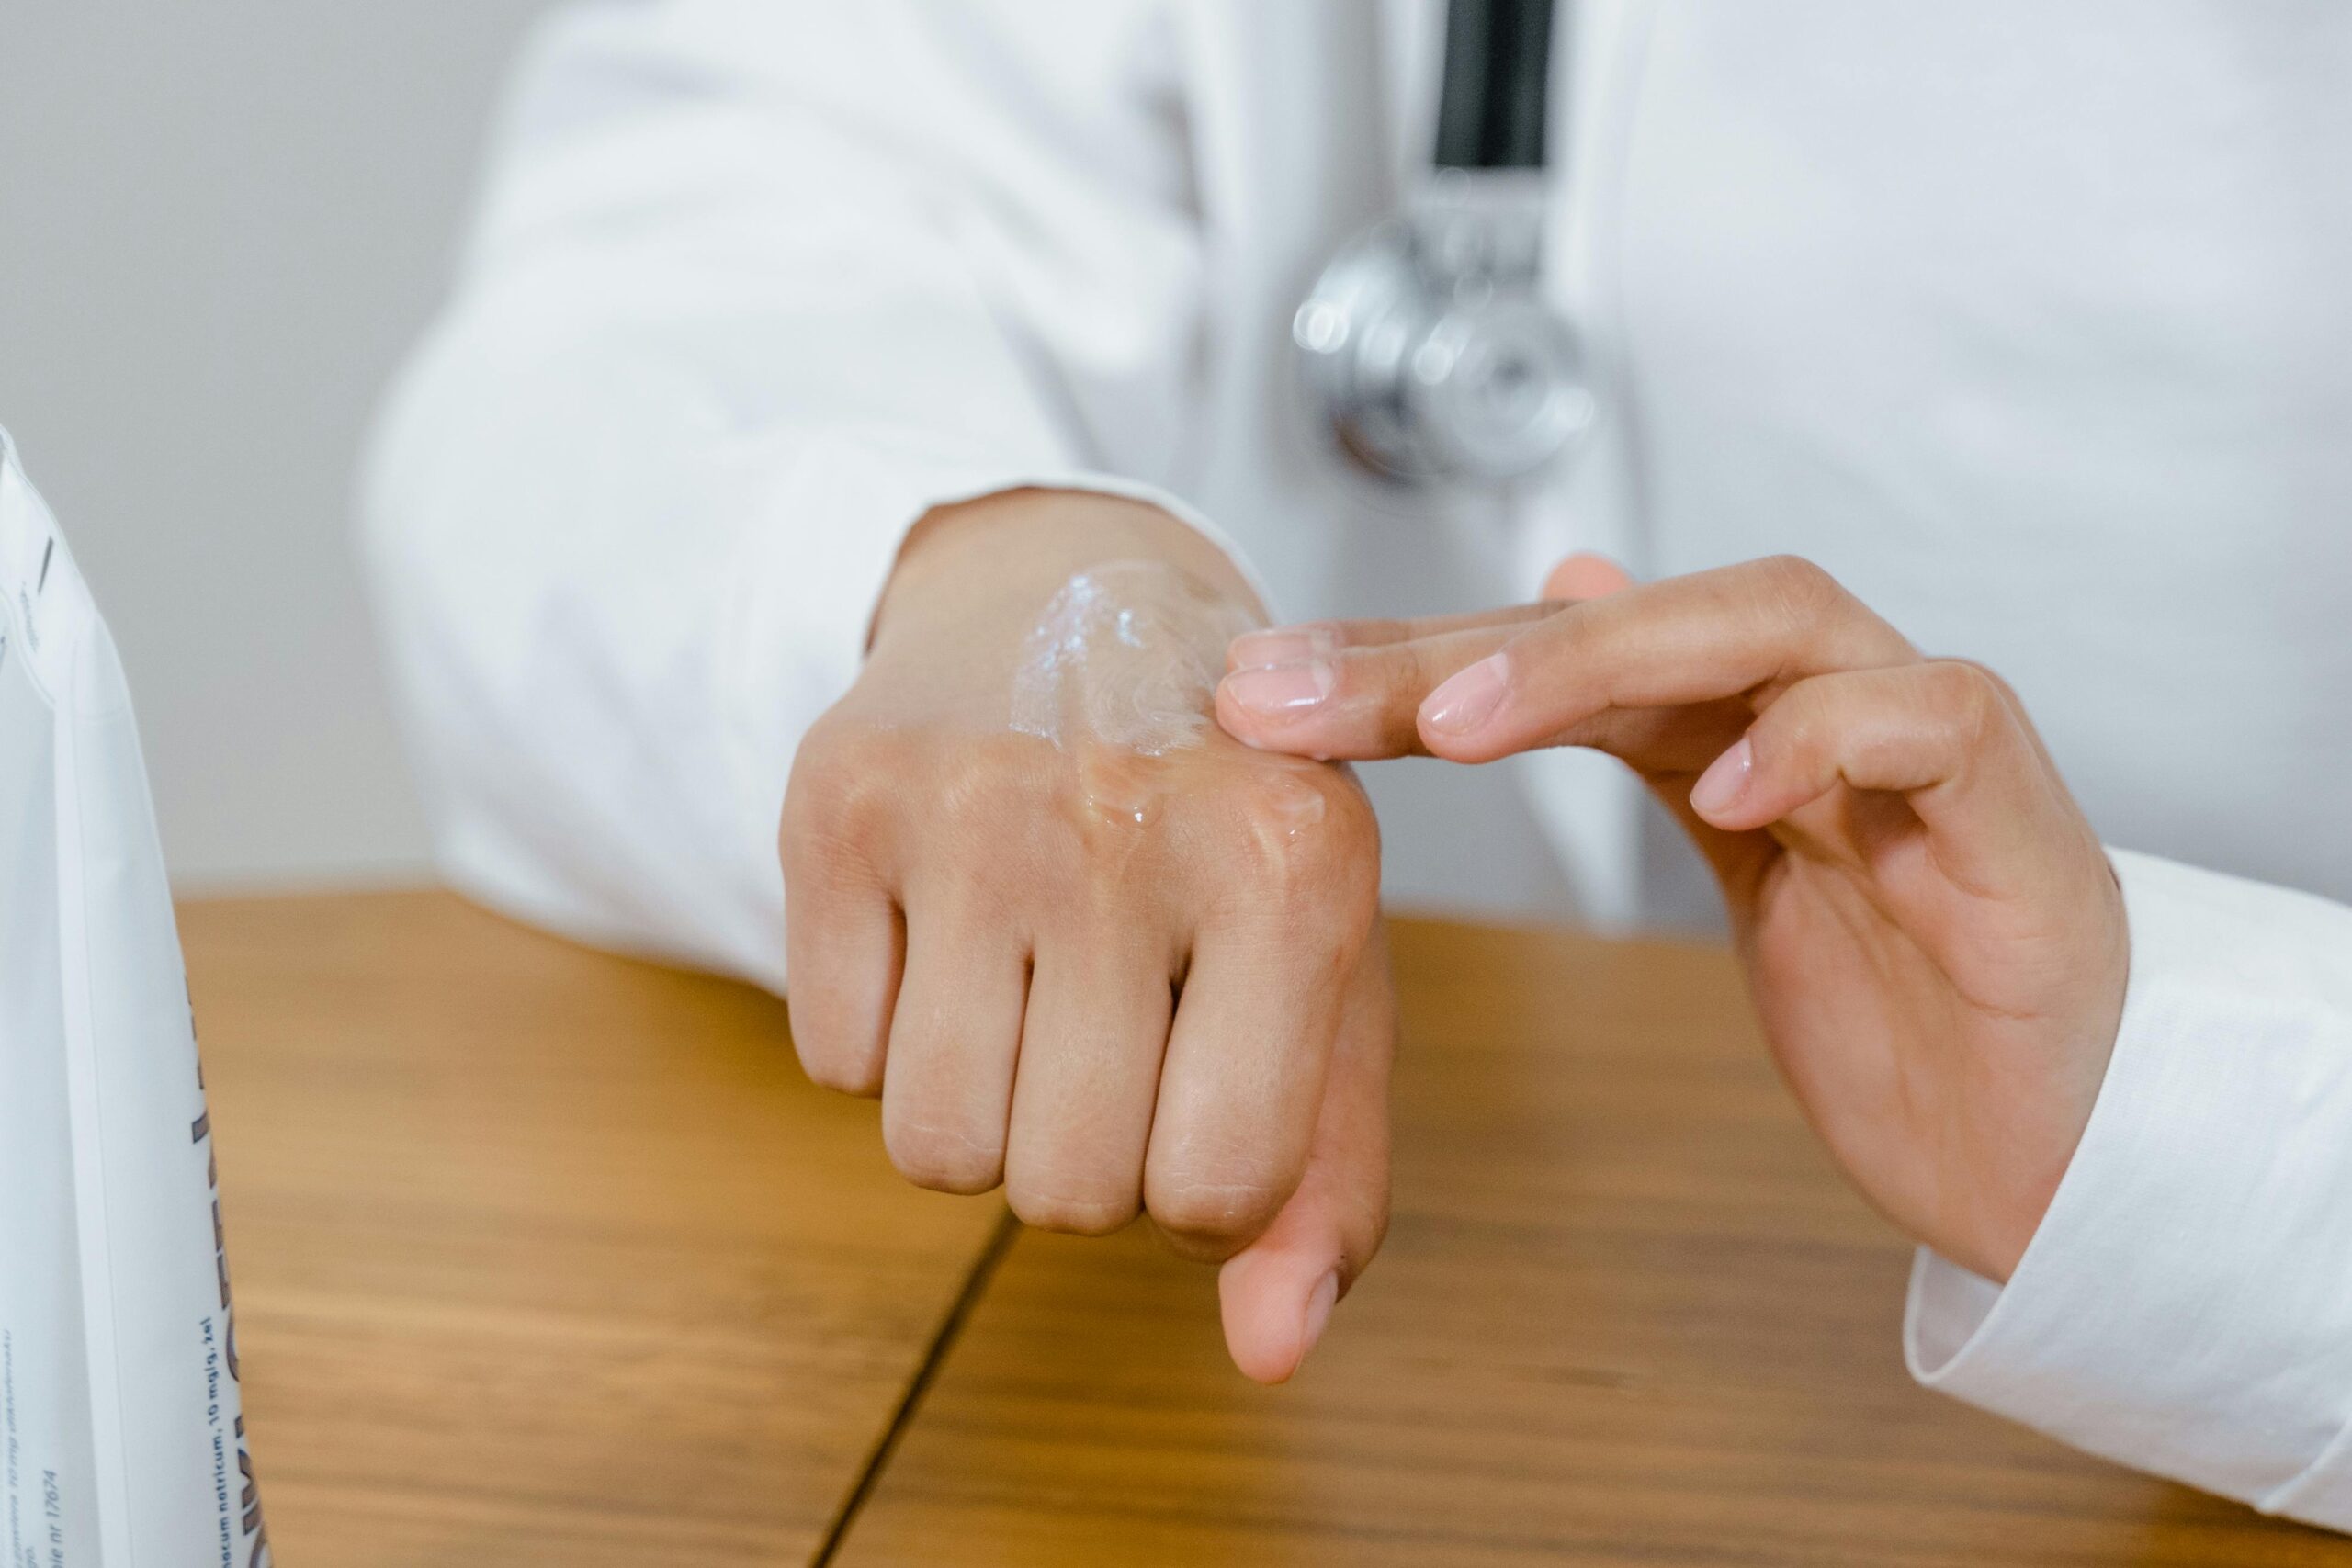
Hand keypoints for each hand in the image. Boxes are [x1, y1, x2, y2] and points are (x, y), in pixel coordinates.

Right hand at [783, 489, 1391, 1379]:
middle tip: (1110, 1028)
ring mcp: (972, 802)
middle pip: (1062, 1193)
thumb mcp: (1325, 969)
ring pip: (933, 1151)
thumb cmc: (1224, 818)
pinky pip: (830, 1065)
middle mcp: (1132, 820)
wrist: (1069, 587)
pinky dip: (885, 1039)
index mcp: (1294, 865)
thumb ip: (1326, 1173)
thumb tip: (1267, 1355)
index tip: (1204, 1089)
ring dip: (983, 1113)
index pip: (1215, 1189)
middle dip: (1090, 1155)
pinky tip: (943, 930)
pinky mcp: (838, 798)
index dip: (1203, 1183)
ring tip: (1029, 986)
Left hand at [1215, 554, 2125, 1281]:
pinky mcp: (2011, 807)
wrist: (2066, 1137)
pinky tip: (1726, 783)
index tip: (1254, 697)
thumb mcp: (1738, 870)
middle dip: (1451, 649)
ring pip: (1766, 623)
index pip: (1544, 653)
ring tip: (1462, 722)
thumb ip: (1642, 734)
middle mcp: (1815, 698)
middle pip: (1627, 618)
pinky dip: (1823, 736)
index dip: (1399, 664)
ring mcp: (1916, 737)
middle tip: (1297, 695)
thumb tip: (1551, 589)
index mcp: (1729, 720)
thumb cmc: (1904, 1010)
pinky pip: (1923, 720)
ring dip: (1607, 657)